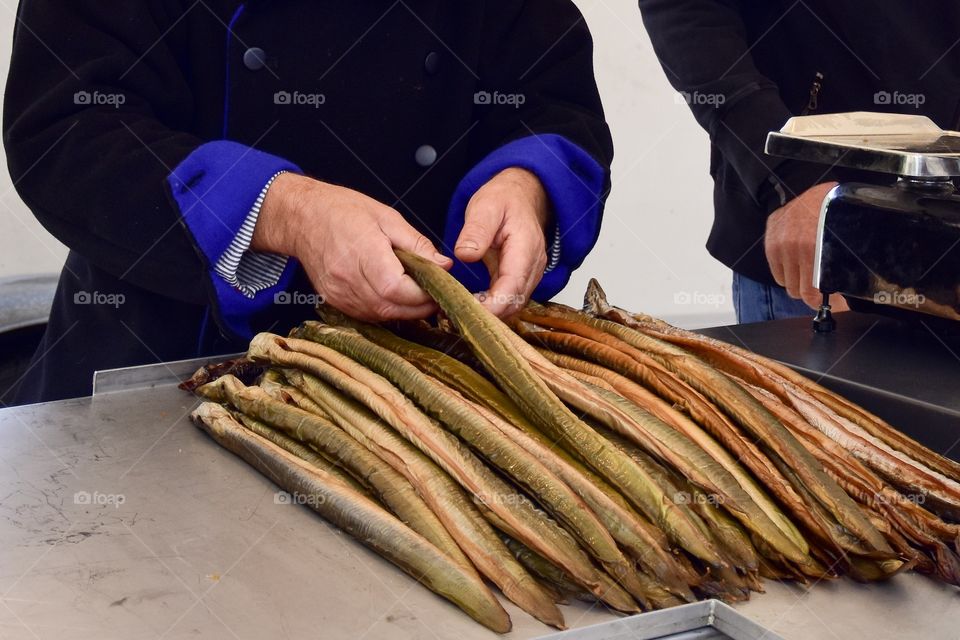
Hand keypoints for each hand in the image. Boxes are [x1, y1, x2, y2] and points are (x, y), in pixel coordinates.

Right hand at [252, 173, 451, 320]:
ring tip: (418, 296)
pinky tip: (394, 298)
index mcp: (364, 253)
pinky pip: (367, 315)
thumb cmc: (343, 210)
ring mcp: (339, 294)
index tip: (440, 288)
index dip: (423, 295)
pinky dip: (386, 310)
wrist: (302, 217)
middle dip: (419, 307)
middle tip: (436, 296)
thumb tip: (444, 265)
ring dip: (404, 311)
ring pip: (381, 316)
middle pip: (391, 308)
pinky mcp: (334, 301)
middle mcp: (348, 278)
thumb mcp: (387, 217)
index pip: (398, 289)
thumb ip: (417, 244)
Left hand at [454, 167, 550, 315]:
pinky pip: (511, 299)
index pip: (513, 285)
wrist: (520, 196)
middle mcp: (533, 265)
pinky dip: (494, 306)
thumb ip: (476, 231)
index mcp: (525, 246)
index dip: (494, 303)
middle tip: (457, 314)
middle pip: (516, 301)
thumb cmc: (504, 200)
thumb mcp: (485, 207)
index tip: (471, 311)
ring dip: (491, 313)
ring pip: (514, 304)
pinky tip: (473, 305)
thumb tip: (465, 254)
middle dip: (490, 314)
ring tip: (461, 311)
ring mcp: (529, 273)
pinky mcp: (521, 278)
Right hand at [765, 181, 848, 310]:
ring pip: (786, 283)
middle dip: (812, 292)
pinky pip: (776, 271)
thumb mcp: (845, 241)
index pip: (812, 292)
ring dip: (798, 281)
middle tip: (822, 288)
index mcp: (813, 250)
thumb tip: (843, 296)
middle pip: (797, 291)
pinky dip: (787, 270)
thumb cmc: (836, 214)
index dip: (824, 302)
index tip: (833, 303)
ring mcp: (778, 243)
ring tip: (810, 271)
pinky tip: (798, 261)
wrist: (818, 190)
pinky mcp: (770, 240)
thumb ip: (842, 268)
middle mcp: (792, 247)